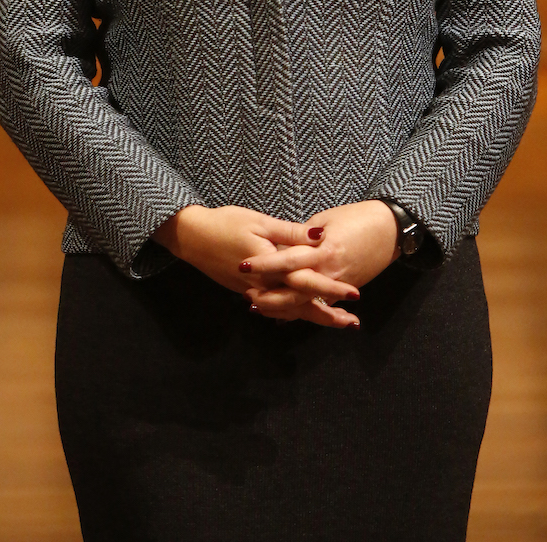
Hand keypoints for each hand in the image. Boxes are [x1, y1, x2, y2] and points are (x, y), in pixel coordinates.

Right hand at [153, 205, 359, 315]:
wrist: (192, 237)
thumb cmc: (226, 223)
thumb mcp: (260, 222)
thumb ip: (291, 233)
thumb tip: (320, 237)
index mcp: (271, 267)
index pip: (307, 282)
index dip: (331, 289)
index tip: (354, 295)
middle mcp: (264, 285)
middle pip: (301, 306)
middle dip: (328, 315)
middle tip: (353, 323)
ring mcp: (254, 292)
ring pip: (288, 311)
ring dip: (313, 317)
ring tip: (336, 322)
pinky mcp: (246, 292)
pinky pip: (274, 308)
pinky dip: (291, 313)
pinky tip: (302, 314)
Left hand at [241, 200, 398, 324]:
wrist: (390, 229)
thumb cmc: (357, 217)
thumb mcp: (326, 219)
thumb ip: (302, 235)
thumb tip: (283, 244)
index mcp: (323, 250)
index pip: (288, 259)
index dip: (264, 263)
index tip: (242, 265)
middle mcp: (330, 272)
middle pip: (295, 292)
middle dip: (270, 297)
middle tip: (247, 299)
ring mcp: (338, 285)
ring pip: (306, 304)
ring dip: (282, 309)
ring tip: (258, 308)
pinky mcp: (344, 291)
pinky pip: (320, 306)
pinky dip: (302, 311)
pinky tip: (284, 316)